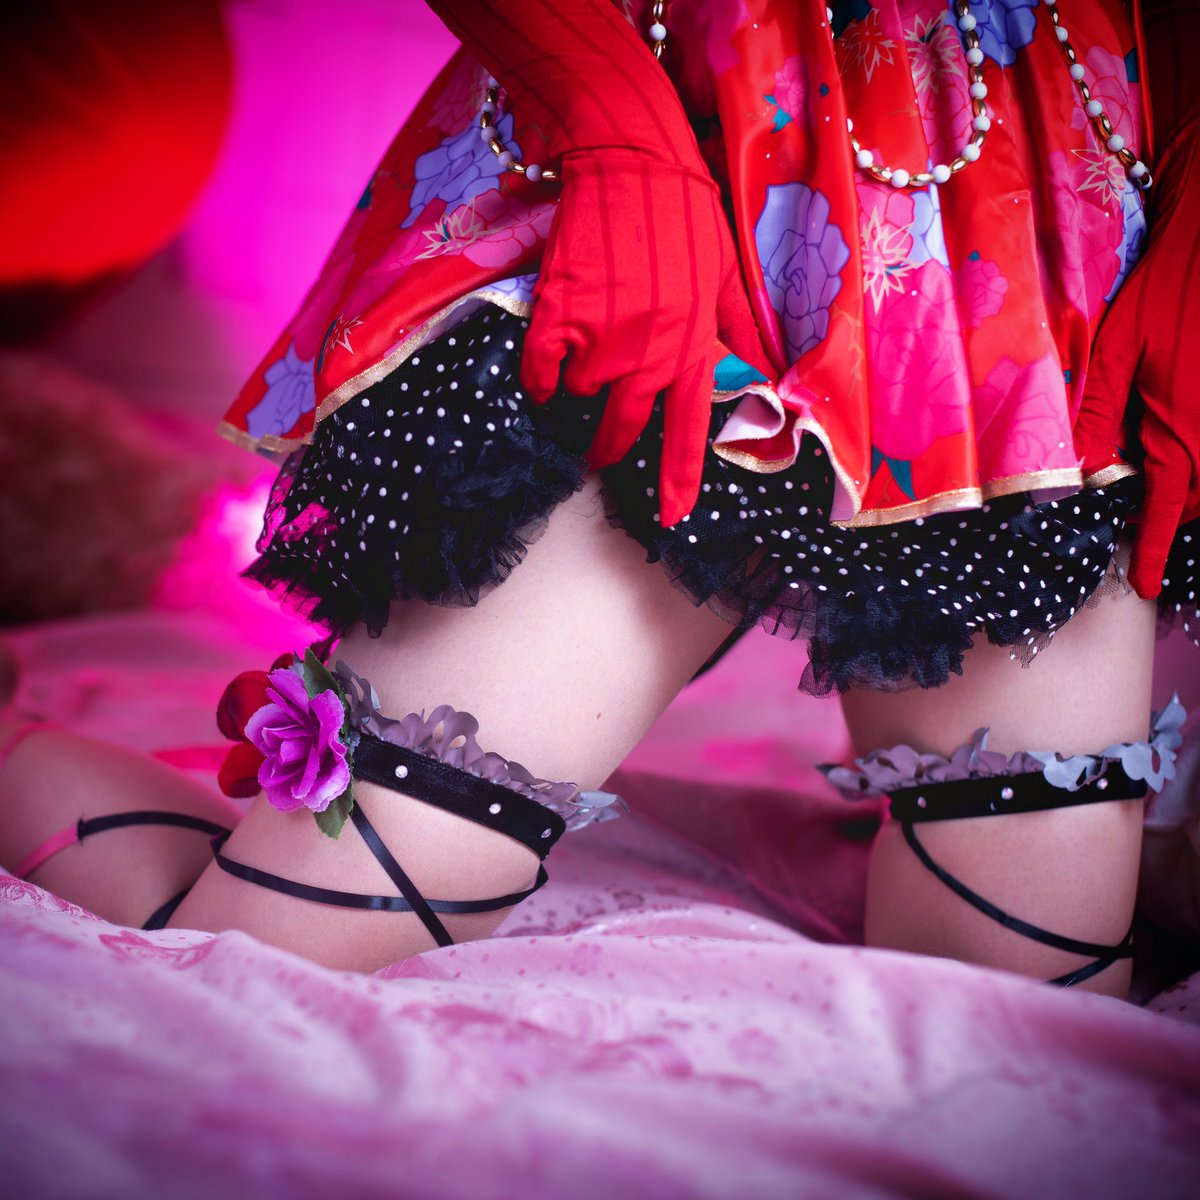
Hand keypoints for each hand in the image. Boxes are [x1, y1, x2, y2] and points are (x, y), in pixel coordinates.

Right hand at [520, 152, 764, 524]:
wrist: (629, 165)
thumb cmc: (685, 219)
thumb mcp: (728, 277)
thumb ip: (742, 336)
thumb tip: (768, 380)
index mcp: (694, 349)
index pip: (687, 432)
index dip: (677, 481)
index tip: (670, 518)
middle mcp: (650, 356)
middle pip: (621, 429)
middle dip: (607, 445)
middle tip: (598, 446)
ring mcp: (602, 341)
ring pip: (579, 394)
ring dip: (579, 379)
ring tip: (590, 336)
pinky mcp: (560, 321)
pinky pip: (541, 373)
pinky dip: (541, 372)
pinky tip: (553, 345)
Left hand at [1075, 181, 1199, 598]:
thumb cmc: (1166, 291)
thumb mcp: (1119, 350)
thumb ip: (1101, 414)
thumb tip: (1083, 470)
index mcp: (1184, 427)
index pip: (1168, 505)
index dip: (1155, 547)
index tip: (1147, 586)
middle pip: (1199, 499)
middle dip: (1175, 522)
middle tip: (1145, 538)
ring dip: (1193, 497)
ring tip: (1163, 508)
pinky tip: (1180, 457)